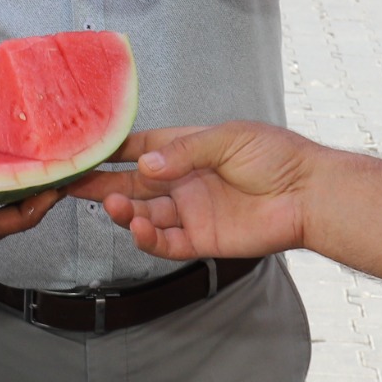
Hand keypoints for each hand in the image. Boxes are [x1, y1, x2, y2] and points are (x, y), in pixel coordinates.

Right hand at [71, 124, 318, 261]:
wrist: (309, 193)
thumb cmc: (276, 156)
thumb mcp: (227, 138)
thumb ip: (184, 151)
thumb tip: (144, 164)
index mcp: (188, 150)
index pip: (140, 149)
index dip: (112, 151)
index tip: (83, 151)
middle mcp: (184, 181)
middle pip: (132, 184)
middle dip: (102, 184)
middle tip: (72, 184)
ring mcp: (191, 211)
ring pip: (143, 214)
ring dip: (123, 211)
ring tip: (112, 205)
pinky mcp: (202, 239)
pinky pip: (165, 242)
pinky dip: (147, 238)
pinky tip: (136, 227)